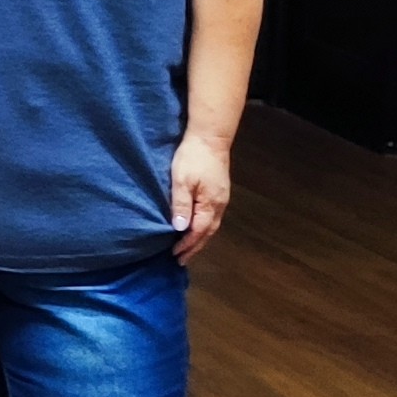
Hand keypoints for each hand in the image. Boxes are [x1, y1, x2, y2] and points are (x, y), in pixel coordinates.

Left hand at [170, 134, 234, 263]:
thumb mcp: (181, 180)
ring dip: (199, 237)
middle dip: (195, 246)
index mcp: (210, 204)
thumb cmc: (193, 158)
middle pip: (208, 231)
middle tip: (181, 259)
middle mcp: (219, 204)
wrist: (210, 137)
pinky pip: (211, 215)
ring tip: (188, 247)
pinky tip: (196, 226)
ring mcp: (221, 198)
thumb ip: (181, 204)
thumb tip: (180, 228)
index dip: (187, 244)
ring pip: (211, 224)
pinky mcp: (219, 191)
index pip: (198, 231)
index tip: (175, 254)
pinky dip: (203, 226)